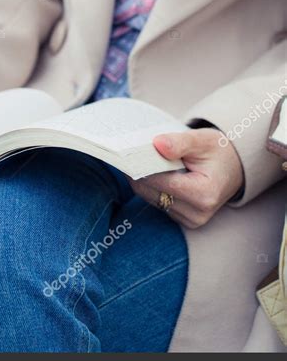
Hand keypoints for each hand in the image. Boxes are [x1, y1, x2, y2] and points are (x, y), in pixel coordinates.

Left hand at [129, 128, 243, 228]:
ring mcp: (189, 219)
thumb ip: (179, 142)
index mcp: (204, 194)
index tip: (128, 152)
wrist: (232, 168)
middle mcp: (197, 213)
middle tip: (129, 153)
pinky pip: (157, 202)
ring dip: (143, 180)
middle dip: (140, 172)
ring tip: (140, 160)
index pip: (162, 182)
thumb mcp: (202, 140)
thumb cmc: (218, 152)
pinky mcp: (183, 220)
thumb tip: (157, 144)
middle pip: (152, 192)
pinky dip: (151, 186)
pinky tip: (151, 171)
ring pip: (151, 198)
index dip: (143, 167)